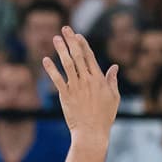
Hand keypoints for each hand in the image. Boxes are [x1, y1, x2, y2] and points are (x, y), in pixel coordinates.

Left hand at [42, 24, 120, 139]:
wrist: (92, 132)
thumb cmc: (104, 116)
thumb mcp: (113, 97)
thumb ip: (112, 80)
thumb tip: (115, 67)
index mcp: (98, 79)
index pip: (90, 57)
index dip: (83, 44)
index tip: (77, 34)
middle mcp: (87, 80)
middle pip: (78, 56)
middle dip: (71, 40)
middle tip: (65, 28)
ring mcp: (75, 87)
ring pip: (67, 64)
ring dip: (61, 50)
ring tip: (55, 38)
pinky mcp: (66, 95)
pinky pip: (57, 79)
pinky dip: (51, 69)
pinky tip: (46, 59)